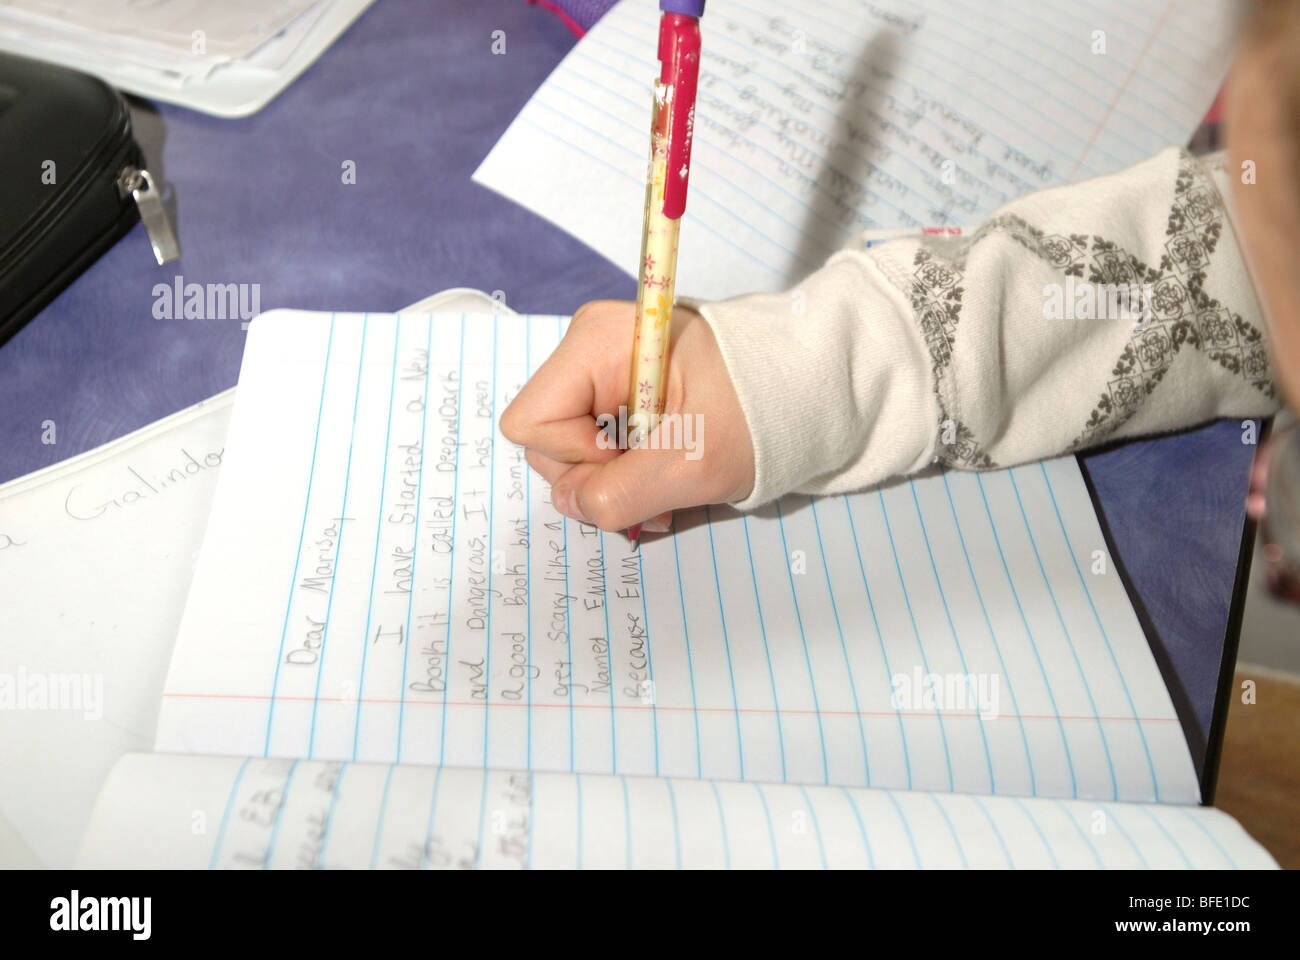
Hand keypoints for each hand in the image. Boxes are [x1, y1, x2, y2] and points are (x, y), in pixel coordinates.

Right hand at [499, 300, 754, 533]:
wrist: (810, 387)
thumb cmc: (759, 408)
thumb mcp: (692, 462)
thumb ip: (620, 492)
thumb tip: (573, 505)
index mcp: (593, 343)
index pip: (531, 423)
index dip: (574, 458)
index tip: (633, 457)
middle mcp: (587, 352)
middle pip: (547, 442)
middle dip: (599, 478)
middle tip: (663, 482)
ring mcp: (604, 374)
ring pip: (573, 453)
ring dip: (619, 483)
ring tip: (673, 483)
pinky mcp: (623, 396)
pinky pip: (600, 448)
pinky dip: (632, 474)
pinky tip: (671, 474)